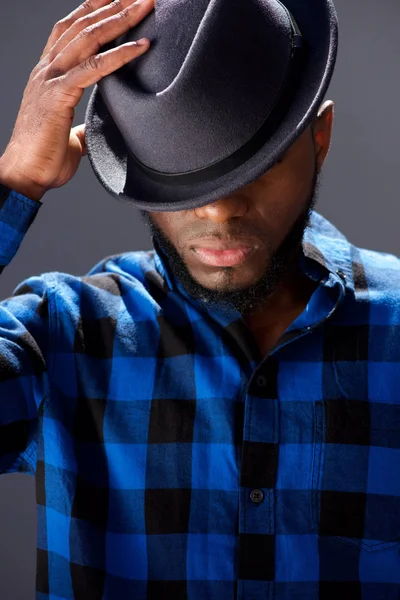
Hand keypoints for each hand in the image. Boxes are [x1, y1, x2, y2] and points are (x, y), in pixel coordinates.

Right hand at [0, 0, 153, 200]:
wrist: (24, 174)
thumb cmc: (44, 156)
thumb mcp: (69, 134)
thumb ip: (82, 125)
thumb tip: (96, 128)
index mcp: (48, 74)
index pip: (70, 29)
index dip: (93, 9)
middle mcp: (47, 69)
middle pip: (82, 24)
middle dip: (113, 5)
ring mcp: (51, 79)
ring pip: (88, 38)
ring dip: (120, 19)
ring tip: (146, 6)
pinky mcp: (59, 95)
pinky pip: (93, 69)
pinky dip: (119, 55)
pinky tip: (140, 46)